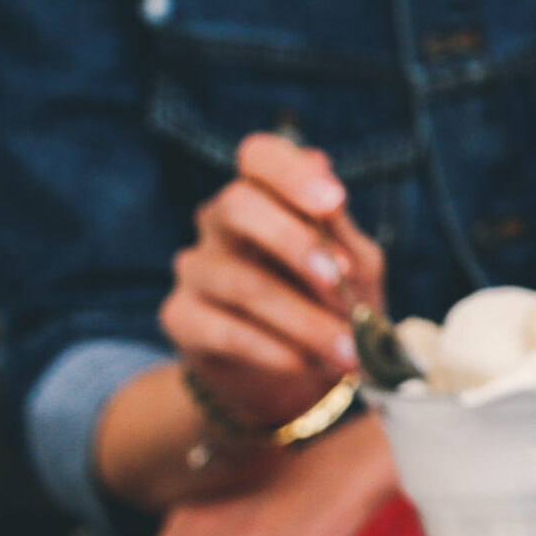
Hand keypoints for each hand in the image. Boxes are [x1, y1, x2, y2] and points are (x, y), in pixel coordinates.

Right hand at [161, 132, 384, 430]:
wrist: (297, 379)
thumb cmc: (330, 306)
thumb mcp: (355, 271)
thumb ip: (343, 234)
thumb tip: (326, 181)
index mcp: (266, 196)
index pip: (259, 156)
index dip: (290, 172)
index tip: (333, 200)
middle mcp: (221, 222)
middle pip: (238, 206)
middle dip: (292, 241)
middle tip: (337, 278)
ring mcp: (196, 268)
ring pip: (241, 282)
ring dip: (303, 320)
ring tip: (348, 352)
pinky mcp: (181, 318)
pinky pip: (225, 331)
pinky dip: (276, 351)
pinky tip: (308, 365)